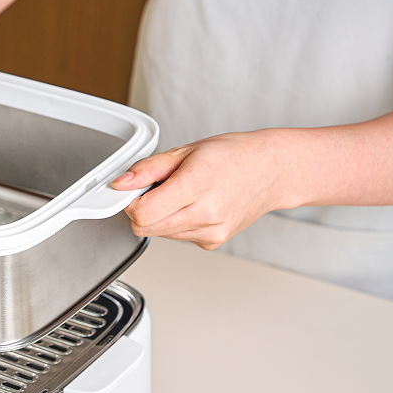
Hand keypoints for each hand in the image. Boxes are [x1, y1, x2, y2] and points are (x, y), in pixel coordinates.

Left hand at [110, 130, 290, 249]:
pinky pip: (177, 237)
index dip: (132, 201)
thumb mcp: (186, 150)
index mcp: (196, 184)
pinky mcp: (212, 242)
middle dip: (144, 208)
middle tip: (163, 187)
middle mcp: (205, 213)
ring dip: (162, 216)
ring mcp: (211, 231)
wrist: (271, 171)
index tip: (138, 189)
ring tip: (185, 193)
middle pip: (146, 227)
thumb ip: (148, 169)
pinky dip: (178, 222)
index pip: (142, 213)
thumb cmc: (234, 156)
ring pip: (160, 234)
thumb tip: (120, 183)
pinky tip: (197, 205)